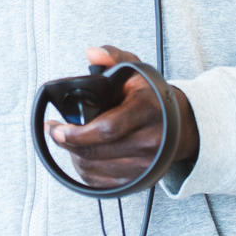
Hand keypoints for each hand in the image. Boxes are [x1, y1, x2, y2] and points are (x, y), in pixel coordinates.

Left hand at [48, 45, 198, 188]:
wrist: (182, 124)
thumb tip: (92, 53)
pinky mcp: (140, 179)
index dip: (78, 132)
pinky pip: (103, 183)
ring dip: (75, 156)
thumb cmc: (154, 97)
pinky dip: (87, 170)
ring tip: (68, 140)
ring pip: (97, 169)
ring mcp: (146, 164)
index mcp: (148, 111)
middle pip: (98, 151)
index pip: (108, 128)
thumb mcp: (137, 70)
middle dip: (69, 143)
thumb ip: (113, 56)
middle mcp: (150, 141)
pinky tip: (81, 155)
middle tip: (53, 132)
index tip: (56, 128)